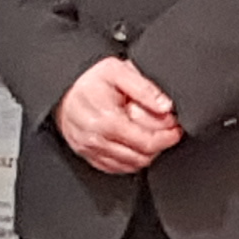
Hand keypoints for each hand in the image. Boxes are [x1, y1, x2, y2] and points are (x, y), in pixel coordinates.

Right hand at [56, 57, 181, 175]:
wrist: (62, 86)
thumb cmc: (90, 79)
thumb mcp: (118, 71)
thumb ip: (144, 88)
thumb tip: (165, 106)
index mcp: (107, 120)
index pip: (147, 142)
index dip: (167, 138)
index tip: (176, 129)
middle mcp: (96, 139)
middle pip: (141, 157)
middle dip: (159, 145)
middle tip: (166, 131)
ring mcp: (90, 149)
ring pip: (130, 165)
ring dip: (146, 154)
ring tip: (151, 136)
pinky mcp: (87, 155)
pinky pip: (115, 168)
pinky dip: (130, 160)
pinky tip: (135, 144)